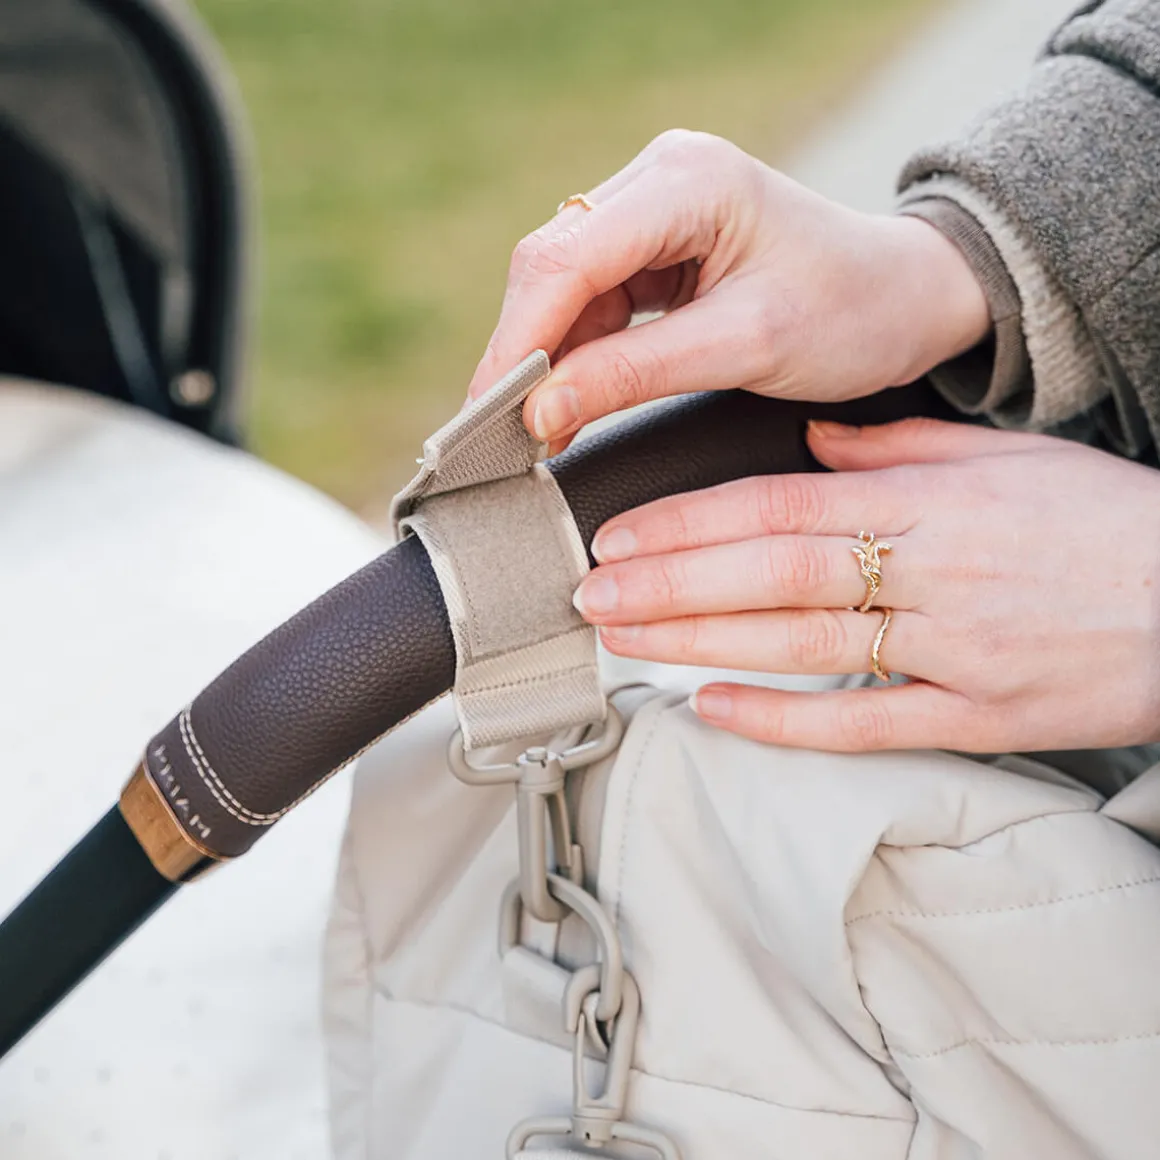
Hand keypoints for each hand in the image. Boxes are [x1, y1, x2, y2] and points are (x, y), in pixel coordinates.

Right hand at [468, 130, 988, 447]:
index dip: (519, 342)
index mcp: (689, 180)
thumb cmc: (853, 312)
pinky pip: (591, 304)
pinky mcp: (654, 247)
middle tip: (494, 437)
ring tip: (526, 435)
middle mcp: (659, 179)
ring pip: (562, 289)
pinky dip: (574, 358)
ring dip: (543, 362)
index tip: (487, 417)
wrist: (907, 300)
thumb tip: (538, 411)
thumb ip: (639, 373)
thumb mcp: (749, 347)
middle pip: (551, 267)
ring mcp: (653, 210)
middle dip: (520, 354)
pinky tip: (564, 405)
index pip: (568, 258)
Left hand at [572, 418, 1159, 752]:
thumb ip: (902, 447)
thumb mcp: (1008, 458)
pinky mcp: (979, 717)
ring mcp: (953, 649)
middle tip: (590, 592)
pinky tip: (712, 710)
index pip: (781, 504)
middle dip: (670, 583)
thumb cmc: (1105, 522)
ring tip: (623, 641)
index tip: (621, 533)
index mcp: (930, 500)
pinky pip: (866, 722)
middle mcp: (932, 570)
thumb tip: (813, 443)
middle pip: (773, 573)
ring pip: (802, 645)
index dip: (690, 521)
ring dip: (701, 642)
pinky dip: (785, 720)